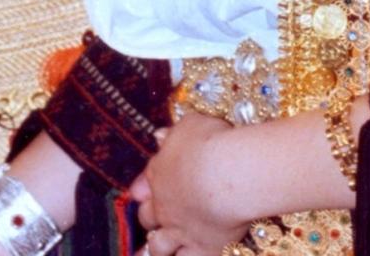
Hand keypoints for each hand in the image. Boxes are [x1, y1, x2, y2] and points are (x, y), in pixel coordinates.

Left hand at [131, 115, 248, 255]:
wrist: (228, 173)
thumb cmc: (210, 143)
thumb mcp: (189, 126)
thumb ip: (173, 134)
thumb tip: (160, 136)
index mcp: (159, 174)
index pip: (142, 185)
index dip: (142, 189)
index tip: (141, 191)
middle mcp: (164, 206)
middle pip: (147, 217)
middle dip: (148, 218)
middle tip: (151, 220)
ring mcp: (180, 232)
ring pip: (158, 247)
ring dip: (155, 248)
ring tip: (153, 251)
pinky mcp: (202, 250)